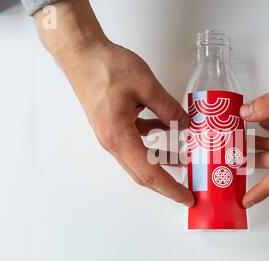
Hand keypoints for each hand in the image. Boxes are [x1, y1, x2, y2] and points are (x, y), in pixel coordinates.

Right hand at [34, 1, 193, 206]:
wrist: (81, 54)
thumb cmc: (106, 67)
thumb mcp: (145, 85)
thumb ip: (168, 108)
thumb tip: (184, 125)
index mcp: (119, 137)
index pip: (150, 172)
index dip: (170, 188)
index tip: (186, 198)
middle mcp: (113, 142)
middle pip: (142, 173)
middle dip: (166, 185)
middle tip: (187, 191)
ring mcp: (111, 135)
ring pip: (140, 158)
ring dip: (161, 163)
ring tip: (184, 162)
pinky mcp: (113, 125)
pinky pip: (136, 141)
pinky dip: (153, 141)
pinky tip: (168, 130)